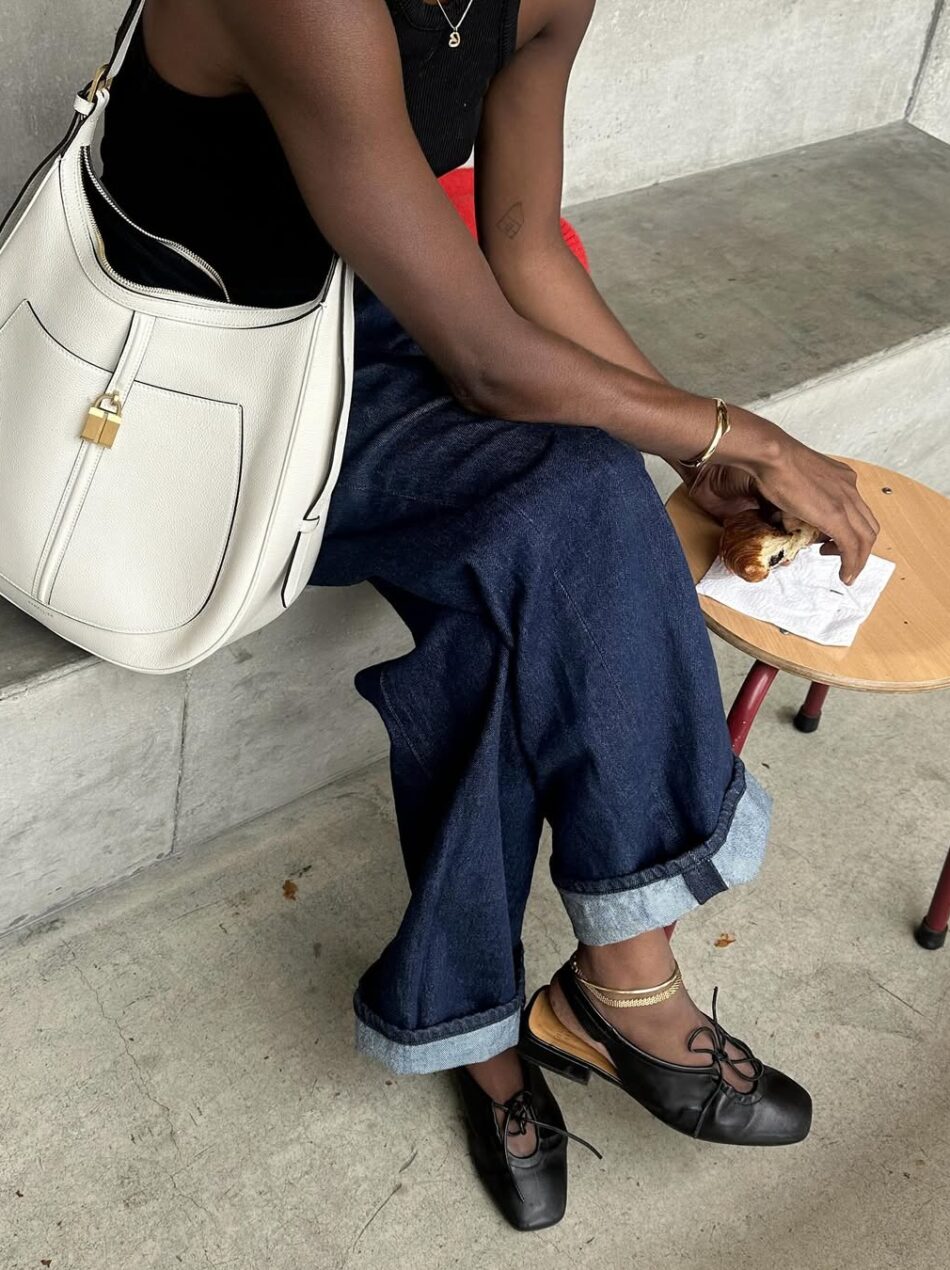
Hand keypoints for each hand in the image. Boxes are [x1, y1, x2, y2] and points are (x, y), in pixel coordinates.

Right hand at [687, 408, 879, 583]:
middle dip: (860, 547)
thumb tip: (789, 510)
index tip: (836, 542)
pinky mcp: (837, 516)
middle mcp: (849, 488)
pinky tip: (845, 575)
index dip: (852, 530)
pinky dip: (852, 564)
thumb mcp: (794, 477)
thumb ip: (800, 493)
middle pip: (868, 525)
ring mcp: (846, 501)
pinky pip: (853, 546)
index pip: (857, 510)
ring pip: (866, 538)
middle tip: (841, 557)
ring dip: (858, 559)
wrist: (771, 454)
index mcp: (841, 477)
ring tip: (847, 572)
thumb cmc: (774, 460)